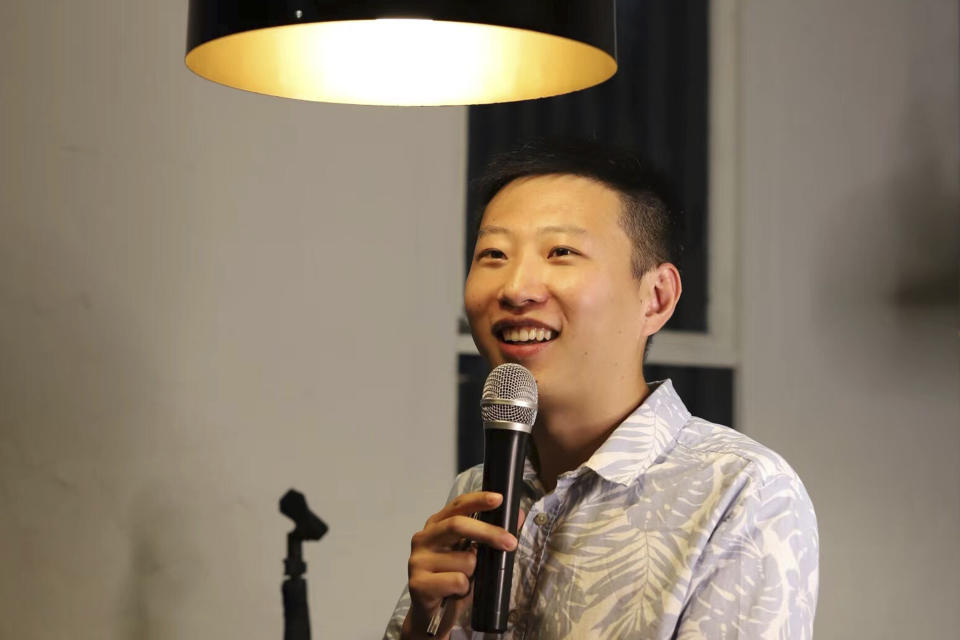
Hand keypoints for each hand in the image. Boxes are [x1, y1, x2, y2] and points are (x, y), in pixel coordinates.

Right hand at [400, 492, 518, 639]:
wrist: (431, 617)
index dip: (478, 500)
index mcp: (436, 526)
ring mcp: (417, 560)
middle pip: (457, 525)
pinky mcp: (418, 583)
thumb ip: (492, 536)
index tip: (499, 499)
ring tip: (463, 583)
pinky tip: (453, 594)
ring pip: (464, 560)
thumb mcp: (476, 557)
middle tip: (511, 543)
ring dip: (473, 575)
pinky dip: (464, 590)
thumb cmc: (453, 582)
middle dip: (488, 533)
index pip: (457, 506)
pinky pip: (457, 581)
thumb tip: (519, 516)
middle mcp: (423, 538)